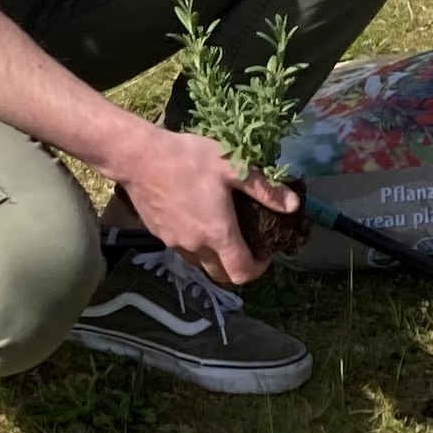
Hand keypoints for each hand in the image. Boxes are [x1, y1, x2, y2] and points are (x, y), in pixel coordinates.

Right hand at [120, 121, 291, 284]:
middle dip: (238, 267)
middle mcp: (196, 247)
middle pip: (221, 275)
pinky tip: (199, 218)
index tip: (265, 251)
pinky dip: (198, 246)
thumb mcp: (233, 167)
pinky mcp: (160, 236)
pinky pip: (185, 251)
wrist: (139, 157)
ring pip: (201, 264)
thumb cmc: (189, 159)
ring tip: (225, 229)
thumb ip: (264, 189)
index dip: (258, 269)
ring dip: (217, 257)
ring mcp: (175, 244)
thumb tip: (293, 205)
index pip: (241, 273)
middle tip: (248, 242)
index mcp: (217, 234)